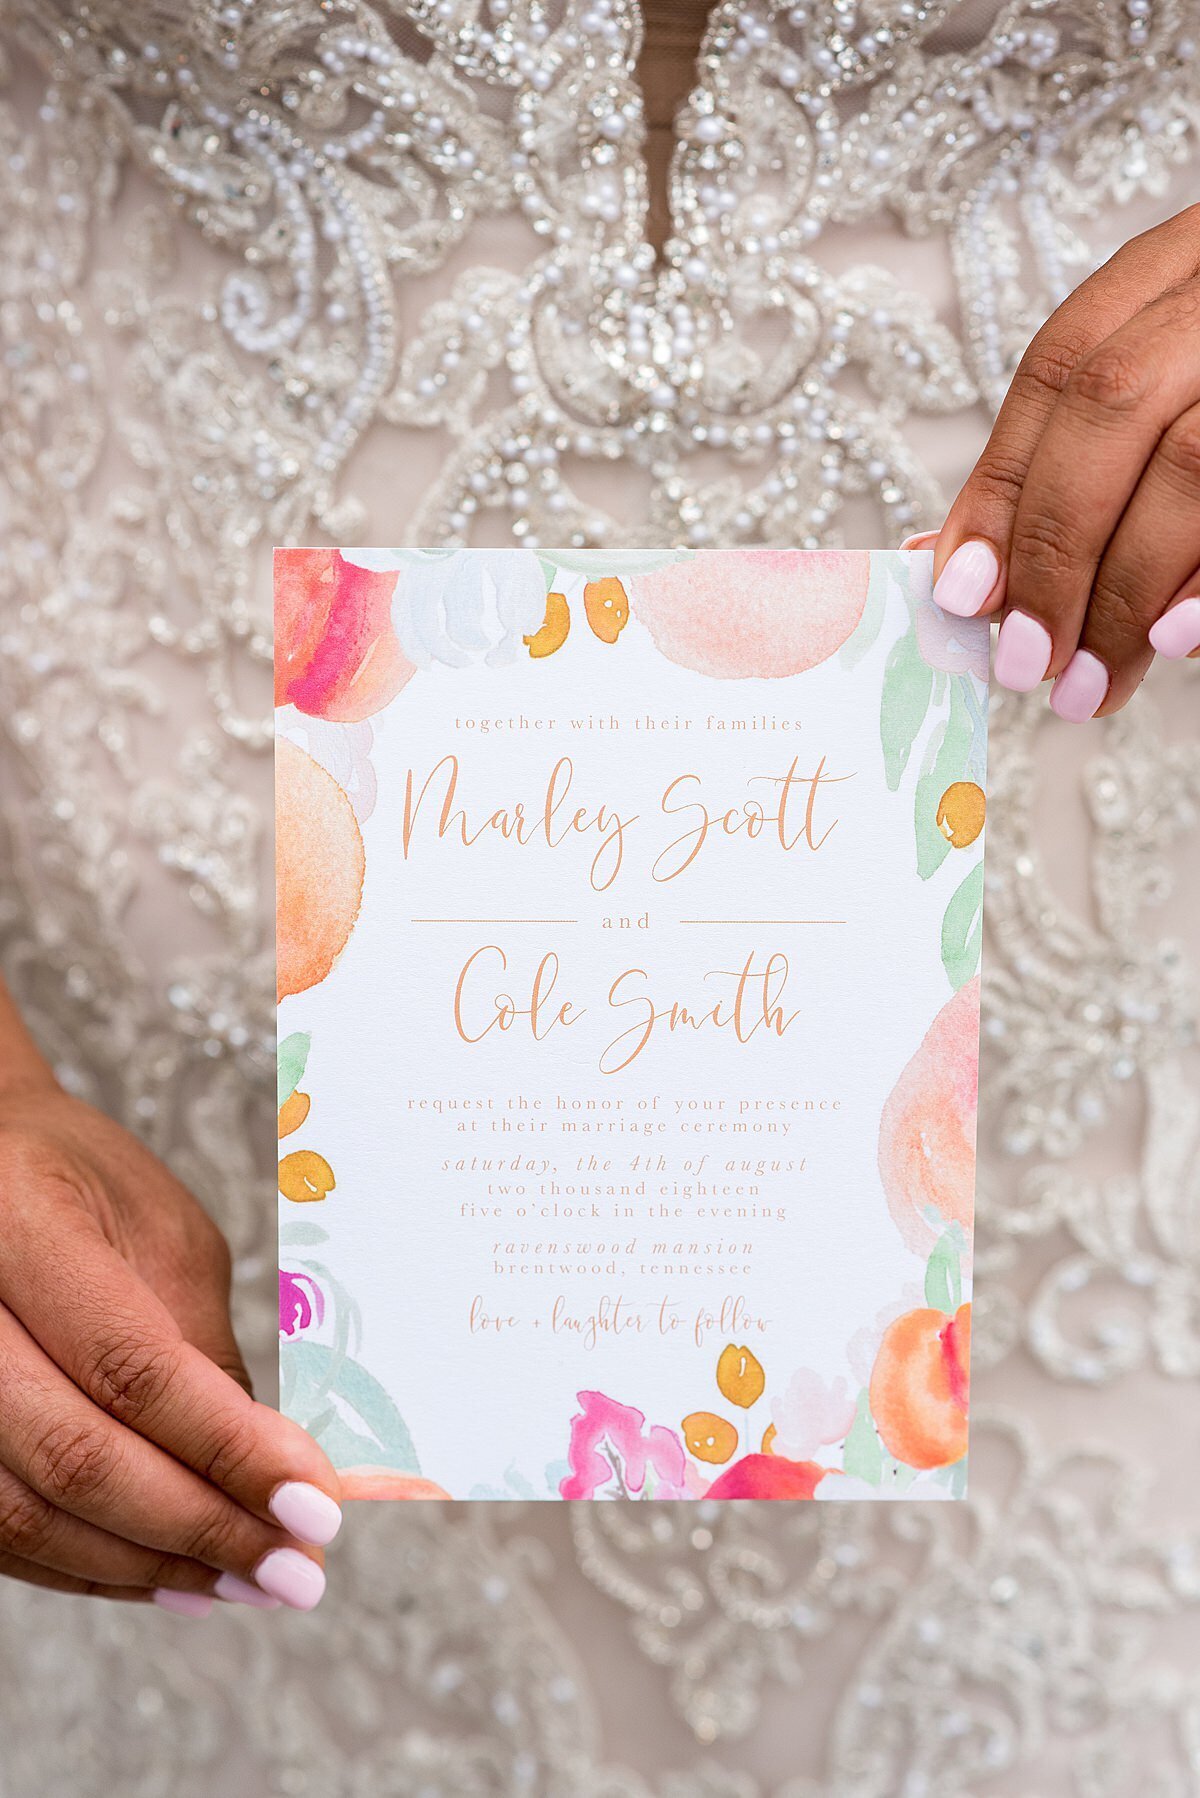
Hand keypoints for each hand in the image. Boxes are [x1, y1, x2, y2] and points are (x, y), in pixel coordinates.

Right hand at [0, 1000, 341, 1614]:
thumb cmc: (80, 1185)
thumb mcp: (162, 1231)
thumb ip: (199, 1344)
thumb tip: (273, 1471)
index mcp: (21, 1228)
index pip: (130, 1366)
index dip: (226, 1447)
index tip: (314, 1506)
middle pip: (75, 1456)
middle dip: (200, 1527)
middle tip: (297, 1569)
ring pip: (29, 1516)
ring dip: (150, 1566)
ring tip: (250, 1581)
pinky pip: (2, 1533)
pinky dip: (92, 1568)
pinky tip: (172, 1577)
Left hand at [928, 202, 1199, 718]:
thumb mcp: (1161, 400)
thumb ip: (1070, 469)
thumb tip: (958, 575)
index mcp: (1177, 266)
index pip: (1060, 367)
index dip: (1001, 485)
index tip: (961, 594)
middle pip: (1114, 405)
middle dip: (1057, 550)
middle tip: (1028, 661)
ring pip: (1191, 458)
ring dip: (1128, 589)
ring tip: (1091, 681)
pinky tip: (1175, 641)